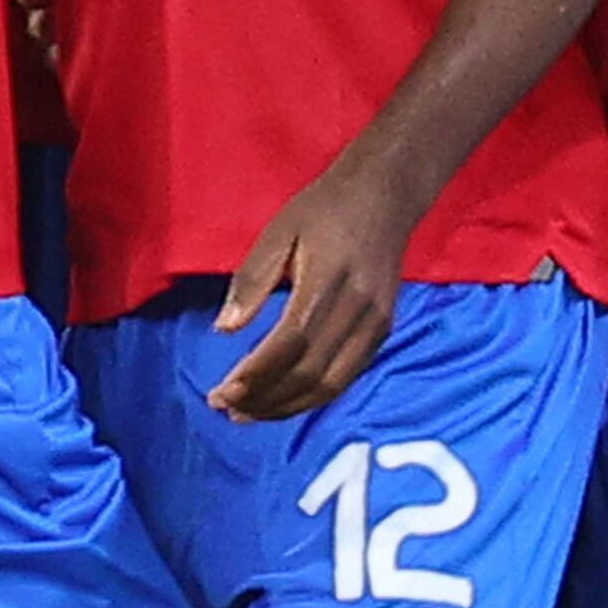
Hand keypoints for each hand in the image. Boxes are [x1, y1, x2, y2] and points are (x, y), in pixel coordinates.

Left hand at [212, 151, 416, 417]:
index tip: (221, 392)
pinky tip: (284, 399)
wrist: (387, 193)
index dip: (255, 375)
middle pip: (310, 372)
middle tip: (226, 408)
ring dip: (287, 406)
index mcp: (329, 280)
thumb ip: (252, 280)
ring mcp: (377, 323)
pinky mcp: (384, 330)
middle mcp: (359, 308)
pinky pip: (347, 376)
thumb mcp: (279, 230)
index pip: (290, 343)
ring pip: (331, 384)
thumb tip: (225, 330)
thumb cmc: (325, 207)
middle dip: (265, 398)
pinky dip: (313, 396)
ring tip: (249, 414)